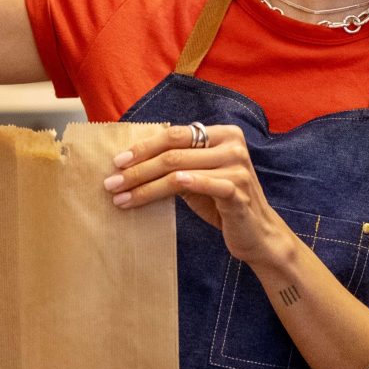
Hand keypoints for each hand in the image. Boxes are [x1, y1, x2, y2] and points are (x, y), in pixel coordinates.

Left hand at [104, 123, 296, 267]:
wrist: (257, 234)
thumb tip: (132, 162)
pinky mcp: (238, 191)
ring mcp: (237, 167)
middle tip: (111, 183)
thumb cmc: (223, 203)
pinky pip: (203, 185)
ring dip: (145, 186)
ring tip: (122, 198)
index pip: (174, 135)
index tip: (117, 162)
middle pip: (173, 153)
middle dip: (137, 169)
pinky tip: (156, 192)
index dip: (143, 147)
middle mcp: (232, 145)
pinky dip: (179, 185)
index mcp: (223, 134)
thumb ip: (178, 163)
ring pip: (179, 171)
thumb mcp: (199, 177)